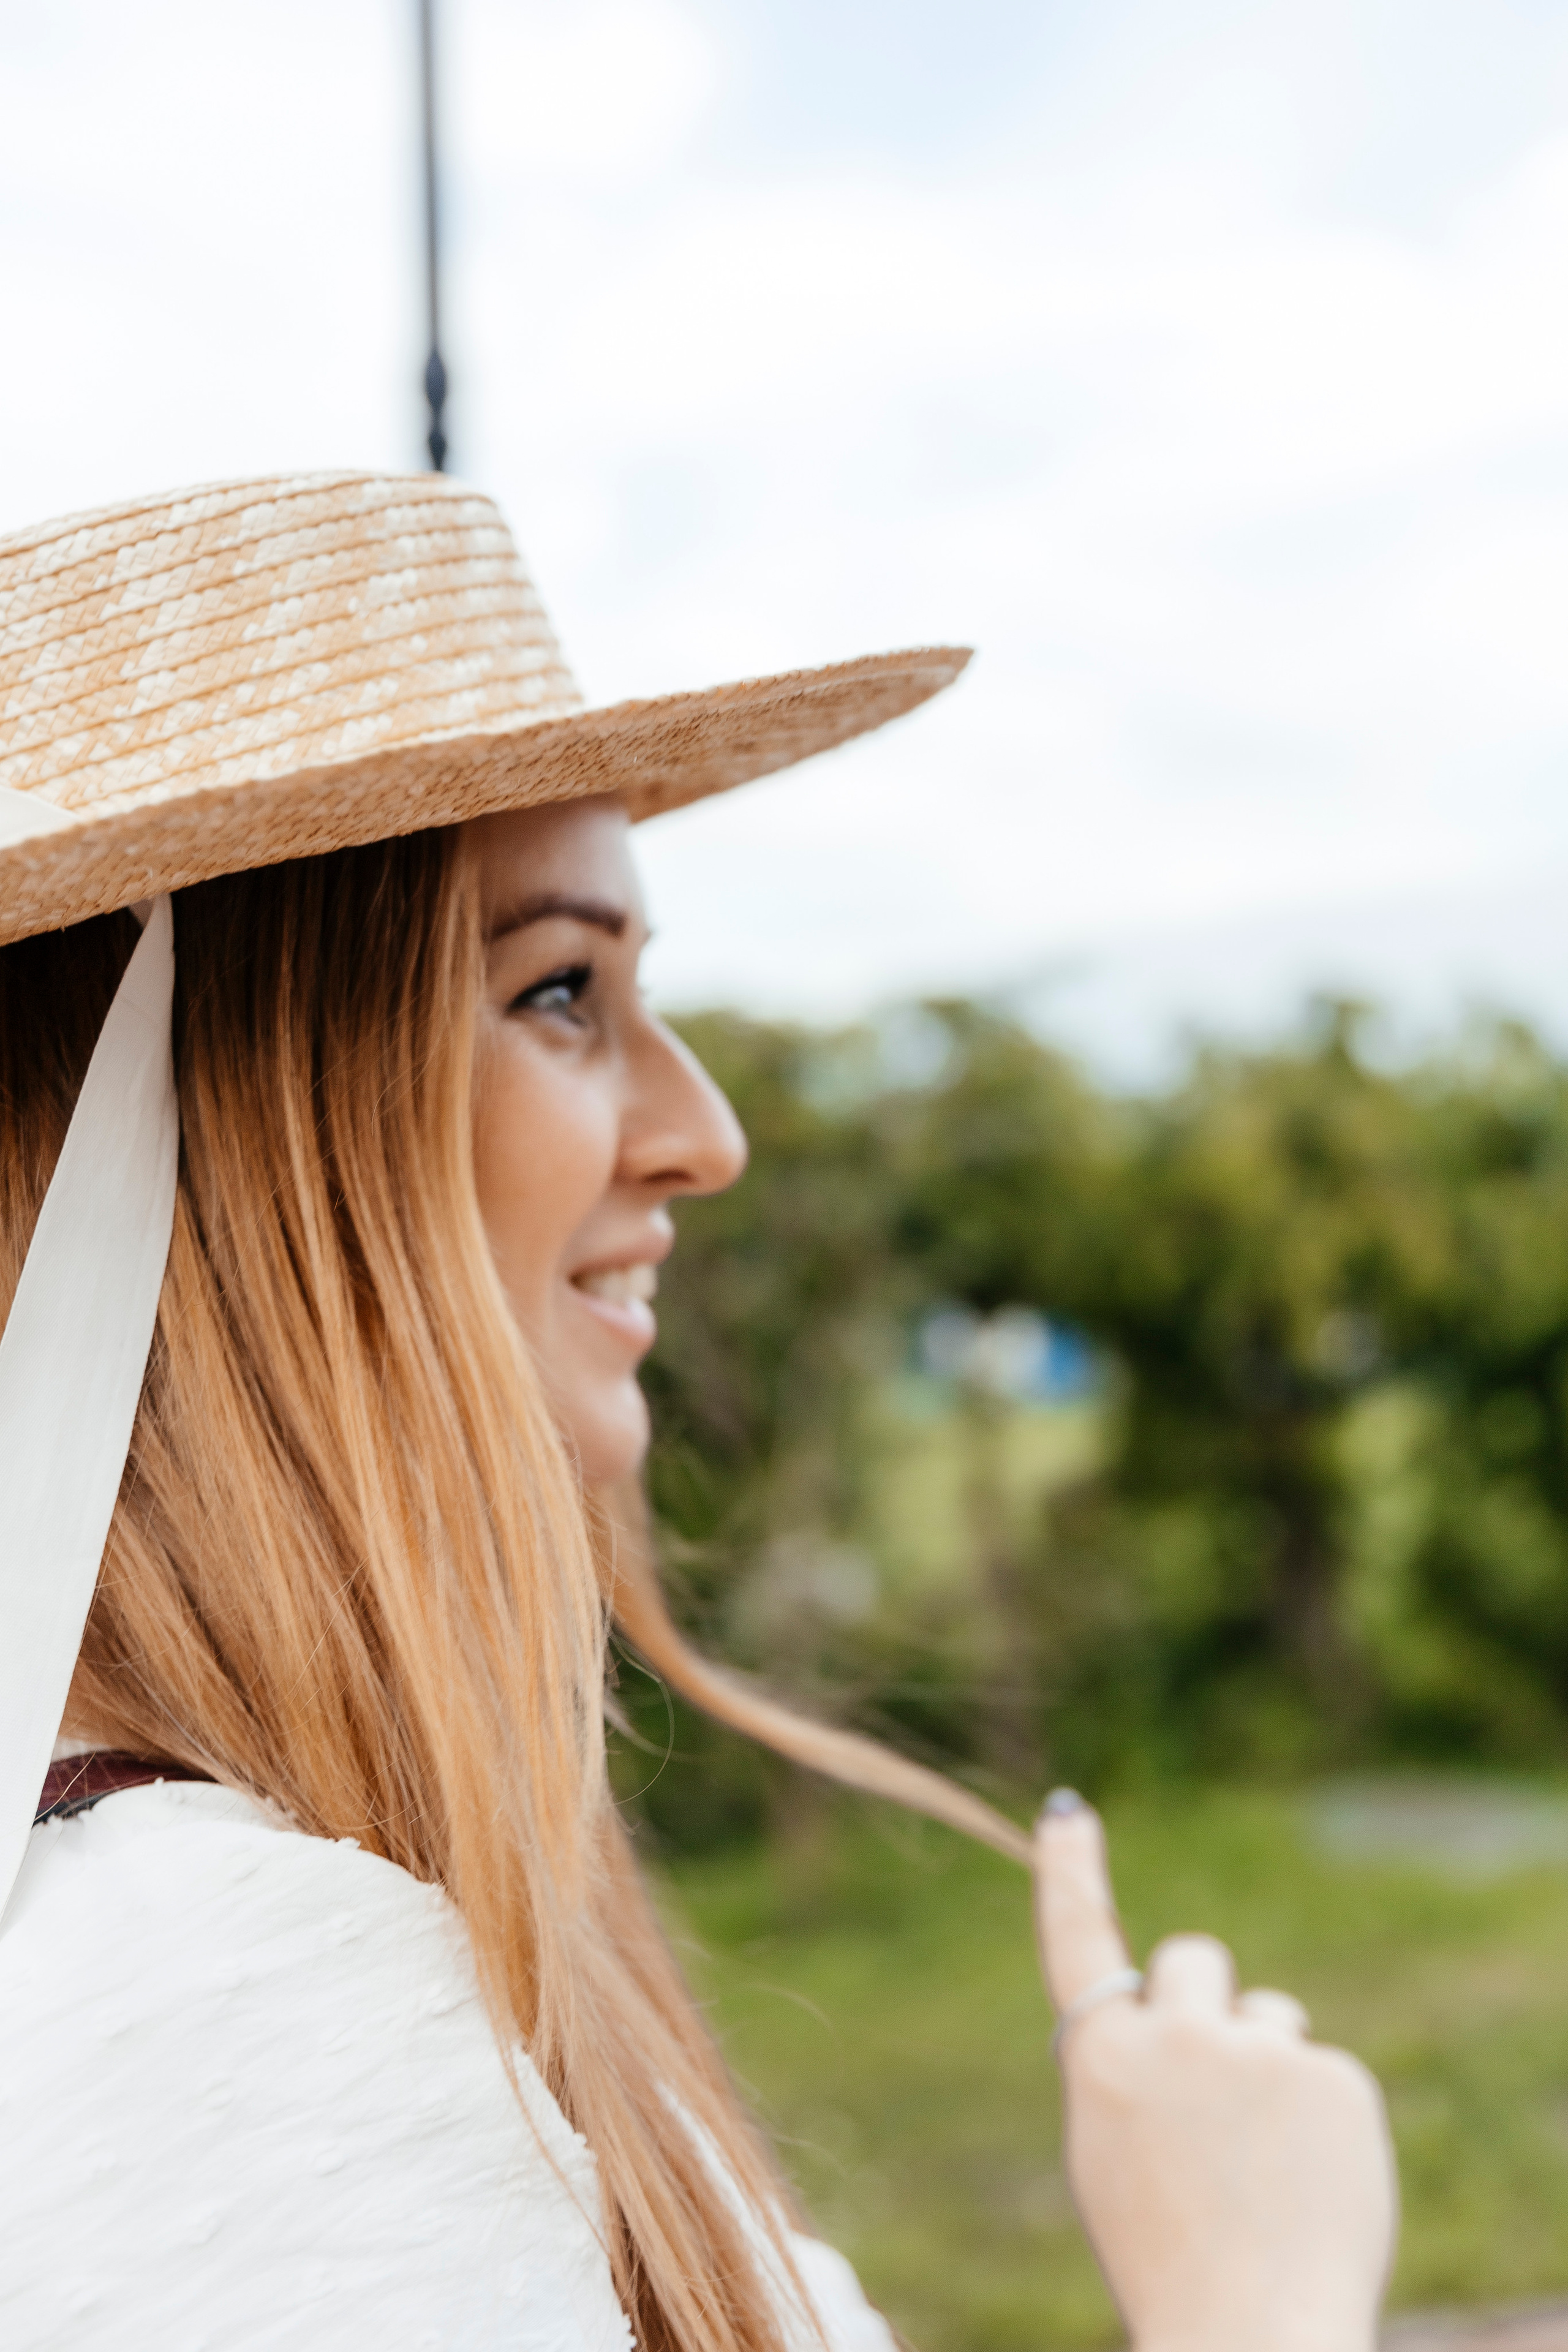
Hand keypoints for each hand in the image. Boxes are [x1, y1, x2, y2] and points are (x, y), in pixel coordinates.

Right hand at [1034, 1792, 1396, 2351]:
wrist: (1250, 2335)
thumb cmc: (1169, 2257)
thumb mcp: (1115, 2152)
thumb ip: (1135, 2069)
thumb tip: (1182, 2013)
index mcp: (1104, 2061)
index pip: (1077, 1938)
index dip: (1069, 1869)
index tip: (1067, 1811)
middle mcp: (1175, 2037)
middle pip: (1194, 1959)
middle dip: (1206, 2001)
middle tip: (1217, 2090)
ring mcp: (1259, 2051)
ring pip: (1267, 2016)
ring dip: (1266, 2067)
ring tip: (1264, 2166)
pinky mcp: (1333, 2076)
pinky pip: (1322, 2068)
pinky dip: (1320, 2117)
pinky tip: (1309, 2182)